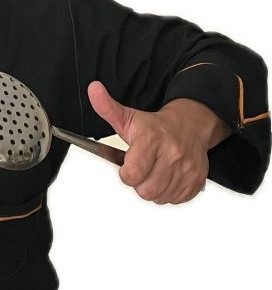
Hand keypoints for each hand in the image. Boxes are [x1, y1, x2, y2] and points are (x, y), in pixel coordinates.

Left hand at [87, 80, 230, 203]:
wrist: (191, 124)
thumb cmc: (155, 126)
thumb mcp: (128, 116)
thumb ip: (106, 107)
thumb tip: (93, 89)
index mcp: (151, 140)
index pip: (133, 173)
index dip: (126, 174)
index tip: (127, 167)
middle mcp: (172, 154)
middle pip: (146, 190)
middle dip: (140, 183)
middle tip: (142, 169)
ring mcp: (187, 168)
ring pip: (160, 197)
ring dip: (154, 189)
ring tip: (155, 171)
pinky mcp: (197, 180)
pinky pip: (175, 199)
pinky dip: (169, 192)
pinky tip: (167, 176)